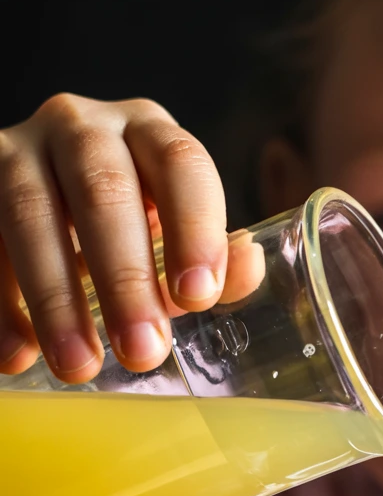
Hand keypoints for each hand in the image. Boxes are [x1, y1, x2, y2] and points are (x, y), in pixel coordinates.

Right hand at [0, 94, 227, 382]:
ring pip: (31, 215)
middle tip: (142, 352)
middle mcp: (81, 128)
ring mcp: (17, 153)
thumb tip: (246, 267)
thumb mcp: (173, 241)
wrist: (44, 211)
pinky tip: (15, 356)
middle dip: (124, 278)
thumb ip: (211, 261)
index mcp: (147, 133)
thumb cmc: (126, 230)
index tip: (198, 296)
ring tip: (79, 366)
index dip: (193, 228)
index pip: (180, 164)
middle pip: (103, 191)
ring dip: (55, 299)